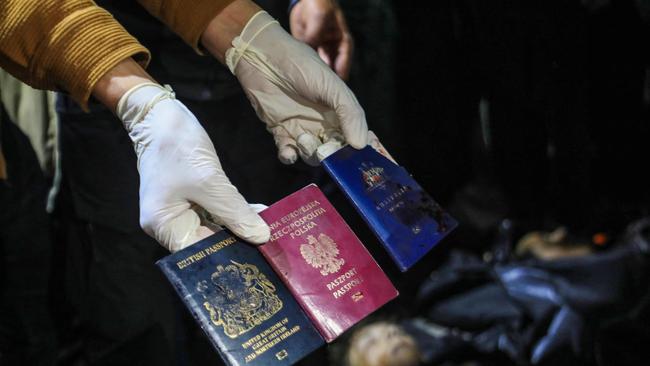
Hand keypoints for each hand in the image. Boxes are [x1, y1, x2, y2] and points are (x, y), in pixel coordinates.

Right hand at [114, 82, 269, 251]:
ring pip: (214, 227)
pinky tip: (257, 212)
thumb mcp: (210, 181)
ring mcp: (179, 211)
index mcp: (164, 226)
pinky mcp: (190, 198)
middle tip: (270, 245)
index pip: (198, 254)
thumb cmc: (178, 147)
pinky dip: (233, 212)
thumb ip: (235, 212)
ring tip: (269, 228)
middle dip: (237, 241)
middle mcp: (169, 224)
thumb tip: (262, 237)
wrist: (161, 115)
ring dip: (239, 226)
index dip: (227, 256)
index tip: (257, 257)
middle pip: (206, 243)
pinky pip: (214, 212)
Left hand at [203, 7, 366, 165]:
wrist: (264, 56)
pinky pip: (288, 153)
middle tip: (327, 150)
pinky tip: (289, 151)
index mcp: (340, 112)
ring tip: (304, 139)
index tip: (362, 157)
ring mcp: (301, 128)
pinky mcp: (280, 131)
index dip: (360, 148)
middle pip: (335, 151)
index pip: (355, 135)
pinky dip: (289, 157)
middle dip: (333, 156)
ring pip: (312, 155)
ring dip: (310, 153)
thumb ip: (349, 113)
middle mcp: (323, 123)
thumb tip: (361, 144)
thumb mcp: (332, 86)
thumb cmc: (301, 65)